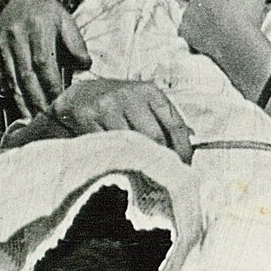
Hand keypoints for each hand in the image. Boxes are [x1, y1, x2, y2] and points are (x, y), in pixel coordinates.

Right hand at [0, 0, 89, 115]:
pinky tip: (21, 108)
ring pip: (13, 79)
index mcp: (39, 27)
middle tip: (46, 119)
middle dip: (37, 100)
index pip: (44, 62)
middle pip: (27, 74)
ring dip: (23, 102)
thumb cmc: (49, 14)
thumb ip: (76, 43)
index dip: (51, 85)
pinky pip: (4, 76)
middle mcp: (19, 35)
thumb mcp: (66, 21)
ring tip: (33, 120)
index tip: (60, 103)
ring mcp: (5, 43)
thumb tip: (85, 66)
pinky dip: (13, 93)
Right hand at [50, 78, 192, 162]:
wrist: (79, 95)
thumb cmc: (118, 103)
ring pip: (132, 146)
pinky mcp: (88, 118)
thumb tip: (191, 144)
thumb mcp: (143, 102)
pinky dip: (116, 161)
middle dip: (162, 160)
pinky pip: (108, 148)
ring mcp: (108, 106)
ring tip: (143, 176)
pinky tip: (119, 166)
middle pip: (155, 138)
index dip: (183, 150)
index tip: (185, 167)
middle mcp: (130, 96)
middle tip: (165, 178)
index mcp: (149, 91)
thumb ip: (163, 120)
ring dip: (139, 164)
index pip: (175, 124)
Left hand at [180, 0, 270, 71]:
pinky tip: (207, 39)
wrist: (235, 40)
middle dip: (214, 6)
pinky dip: (195, 34)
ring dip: (204, 20)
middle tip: (229, 19)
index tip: (236, 5)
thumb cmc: (246, 13)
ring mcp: (189, 13)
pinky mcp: (185, 30)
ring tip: (219, 30)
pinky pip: (188, 30)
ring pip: (196, 14)